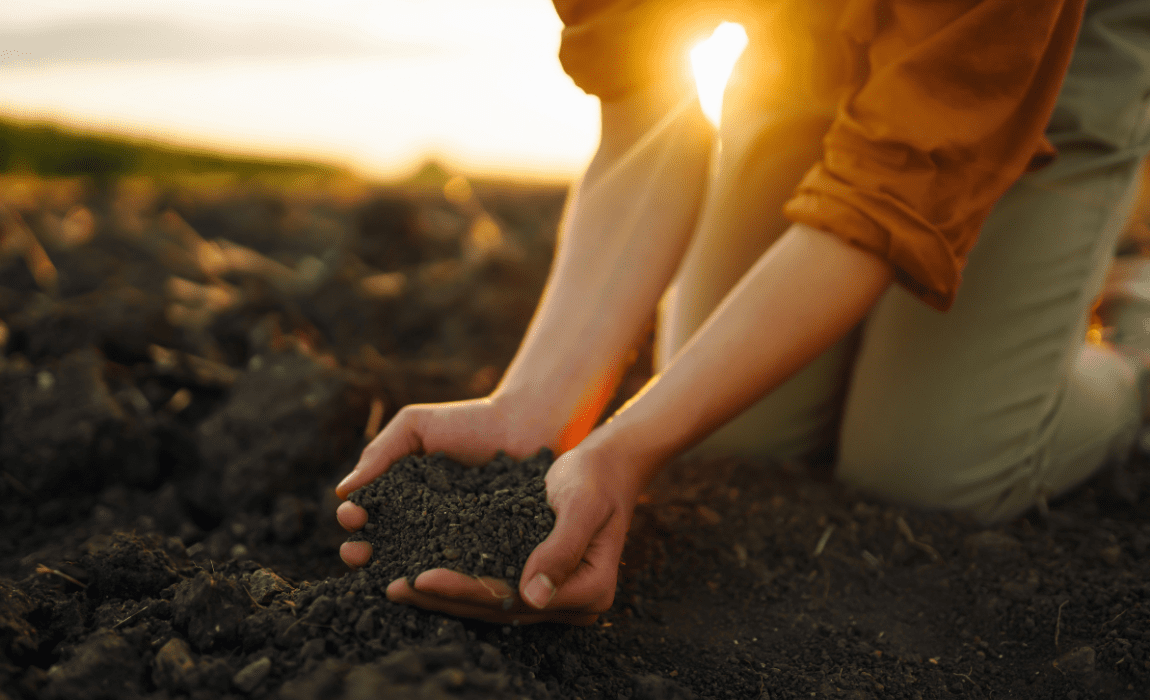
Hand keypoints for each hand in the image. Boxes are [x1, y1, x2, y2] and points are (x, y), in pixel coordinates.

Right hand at [334, 397, 549, 567]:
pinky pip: (460, 568)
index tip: (352, 515)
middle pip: (382, 547)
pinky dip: (444, 578)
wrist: (523, 425)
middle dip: (363, 553)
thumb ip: (381, 452)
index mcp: (399, 497)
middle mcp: (420, 525)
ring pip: (416, 565)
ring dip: (395, 572)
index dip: (353, 519)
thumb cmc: (467, 421)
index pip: (366, 514)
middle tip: (358, 553)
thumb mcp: (416, 426)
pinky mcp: (483, 552)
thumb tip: (343, 491)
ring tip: (386, 573)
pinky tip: (432, 580)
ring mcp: (451, 541)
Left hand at [386, 443, 639, 624]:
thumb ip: (561, 548)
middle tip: (396, 586)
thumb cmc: (596, 477)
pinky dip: (455, 581)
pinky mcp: (535, 578)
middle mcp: (571, 602)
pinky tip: (419, 574)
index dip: (467, 590)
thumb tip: (533, 596)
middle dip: (444, 598)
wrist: (608, 465)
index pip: (516, 599)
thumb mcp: (582, 504)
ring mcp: (553, 594)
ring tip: (396, 585)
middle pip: (498, 607)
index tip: (424, 576)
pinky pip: (491, 586)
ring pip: (490, 602)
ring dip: (443, 596)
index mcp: (590, 591)